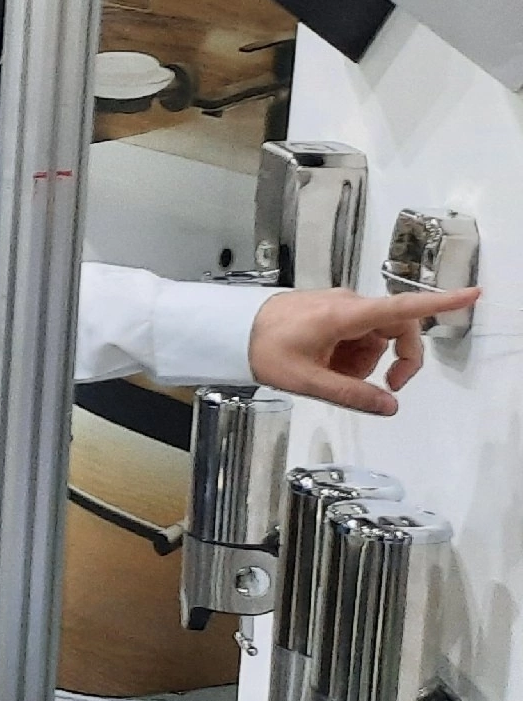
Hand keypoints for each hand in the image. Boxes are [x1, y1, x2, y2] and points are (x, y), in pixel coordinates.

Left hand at [246, 287, 481, 414]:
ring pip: (374, 338)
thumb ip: (352, 395)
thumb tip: (391, 406)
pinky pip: (356, 336)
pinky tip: (324, 365)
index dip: (441, 303)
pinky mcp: (330, 312)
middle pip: (395, 330)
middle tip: (380, 389)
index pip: (402, 308)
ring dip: (363, 362)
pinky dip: (349, 355)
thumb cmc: (262, 349)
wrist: (228, 331)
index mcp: (345, 315)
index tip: (473, 294)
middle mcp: (347, 304)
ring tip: (328, 373)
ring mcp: (339, 306)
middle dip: (390, 361)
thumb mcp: (307, 380)